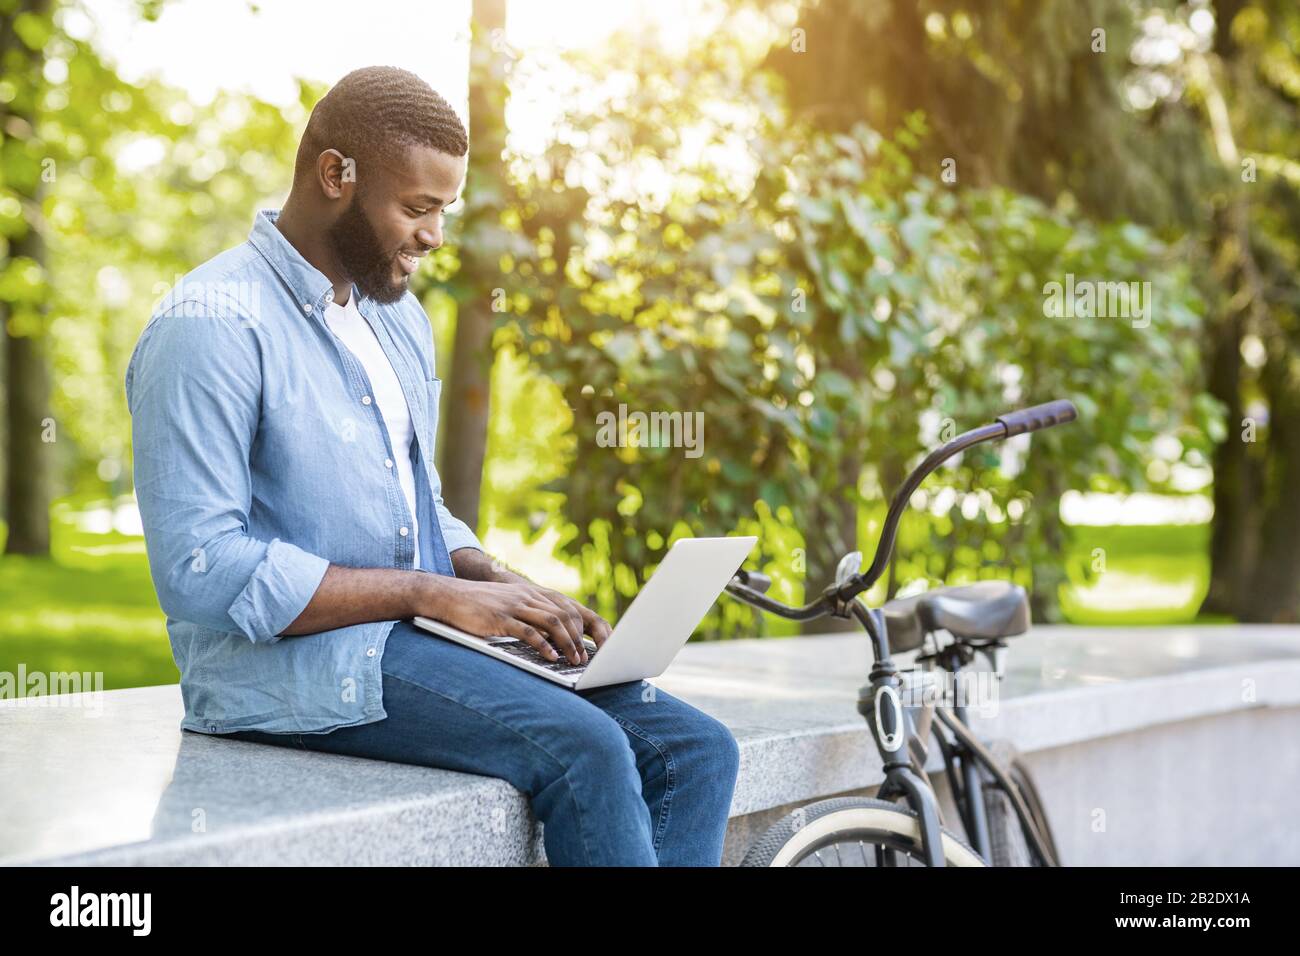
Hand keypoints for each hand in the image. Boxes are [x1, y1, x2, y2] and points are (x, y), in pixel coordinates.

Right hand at [486, 568, 612, 661]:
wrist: (450, 596)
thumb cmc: (480, 605)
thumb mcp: (510, 605)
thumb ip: (530, 615)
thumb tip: (550, 637)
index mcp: (532, 593)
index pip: (567, 607)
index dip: (582, 627)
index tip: (591, 645)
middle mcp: (527, 596)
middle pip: (564, 615)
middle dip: (578, 639)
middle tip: (585, 659)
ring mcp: (515, 606)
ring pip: (551, 622)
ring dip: (567, 643)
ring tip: (573, 661)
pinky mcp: (501, 618)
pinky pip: (528, 631)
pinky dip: (543, 646)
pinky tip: (550, 658)